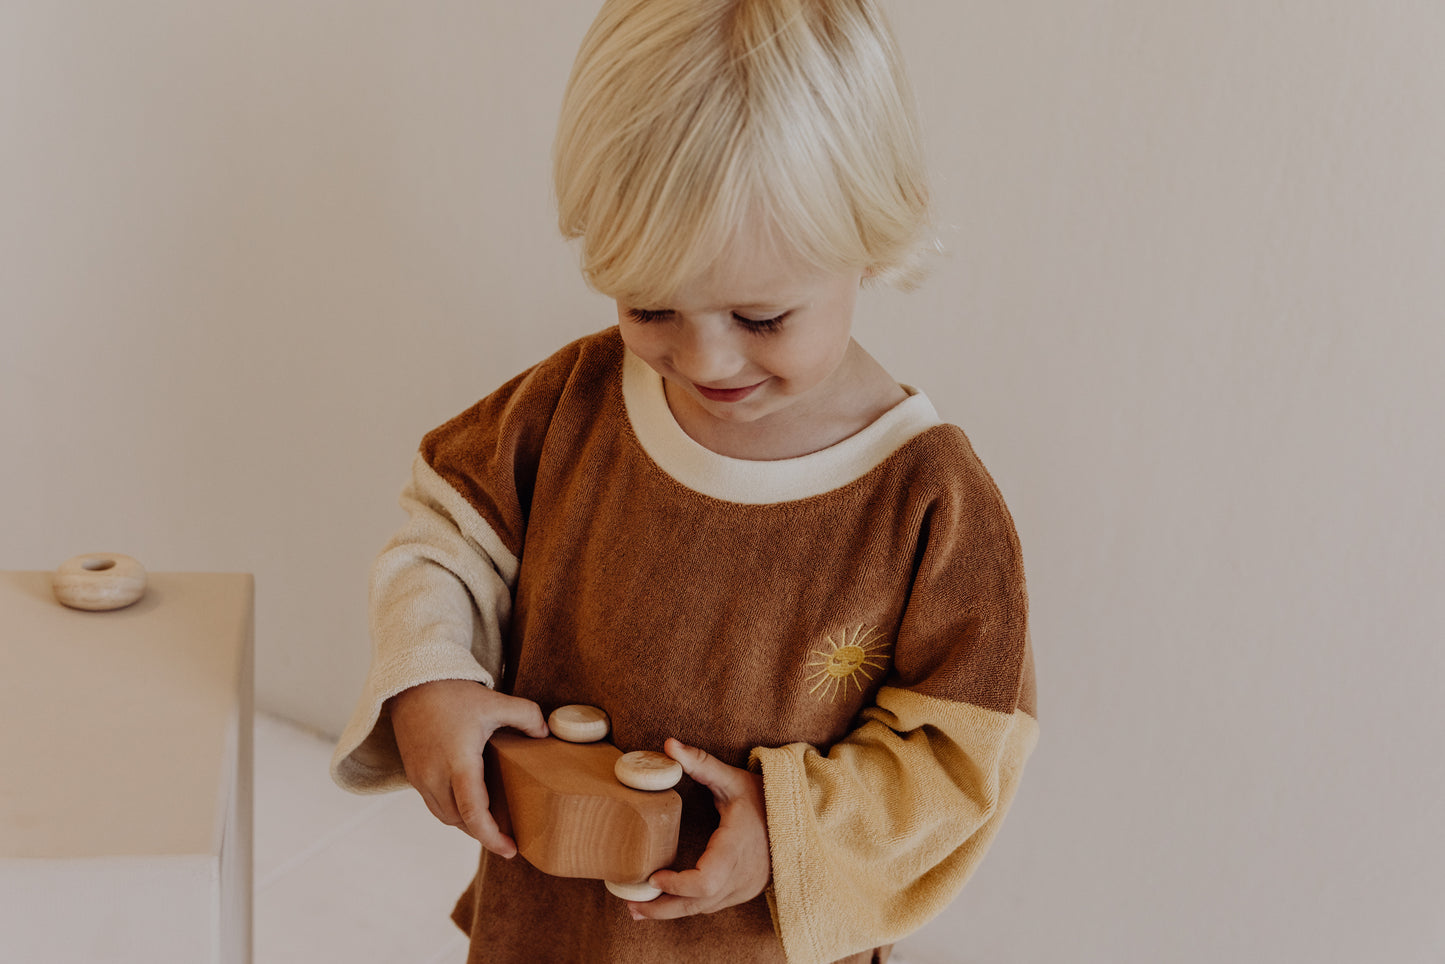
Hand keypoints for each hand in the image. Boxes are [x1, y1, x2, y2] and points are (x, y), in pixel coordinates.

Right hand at [388, 679, 547, 855]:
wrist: (412, 684)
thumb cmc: (453, 694)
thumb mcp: (495, 702)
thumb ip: (526, 716)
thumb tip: (547, 733)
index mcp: (458, 762)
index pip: (474, 812)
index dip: (492, 837)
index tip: (511, 849)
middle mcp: (435, 776)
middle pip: (460, 821)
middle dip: (484, 833)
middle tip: (509, 838)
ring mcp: (420, 778)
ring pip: (446, 816)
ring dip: (467, 824)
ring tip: (491, 824)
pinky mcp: (413, 775)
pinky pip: (434, 805)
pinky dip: (453, 812)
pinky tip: (470, 805)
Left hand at [627, 738, 771, 919]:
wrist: (803, 818)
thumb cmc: (765, 797)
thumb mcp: (733, 778)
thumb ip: (701, 763)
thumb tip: (668, 744)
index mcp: (738, 848)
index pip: (705, 880)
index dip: (676, 884)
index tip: (652, 877)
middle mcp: (743, 875)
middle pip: (697, 904)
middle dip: (662, 908)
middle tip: (630, 905)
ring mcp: (746, 887)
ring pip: (703, 908)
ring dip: (672, 910)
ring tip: (638, 907)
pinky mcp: (746, 891)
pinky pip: (712, 904)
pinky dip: (688, 905)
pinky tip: (667, 901)